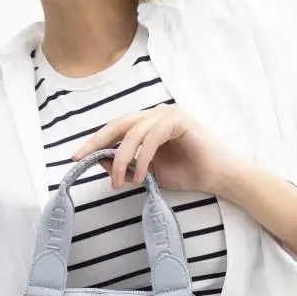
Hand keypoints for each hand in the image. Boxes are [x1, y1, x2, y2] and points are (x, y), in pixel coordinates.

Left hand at [72, 104, 242, 194]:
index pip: (116, 129)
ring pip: (133, 132)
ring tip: (119, 181)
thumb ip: (126, 164)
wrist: (219, 177)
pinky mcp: (178, 119)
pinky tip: (139, 175)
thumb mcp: (148, 172)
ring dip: (122, 159)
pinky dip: (142, 157)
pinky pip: (151, 137)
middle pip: (119, 124)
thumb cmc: (189, 173)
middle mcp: (156, 114)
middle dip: (97, 142)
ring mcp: (168, 113)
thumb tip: (99, 161)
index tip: (77, 156)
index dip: (96, 141)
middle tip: (81, 158)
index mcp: (148, 123)